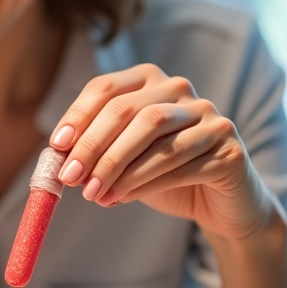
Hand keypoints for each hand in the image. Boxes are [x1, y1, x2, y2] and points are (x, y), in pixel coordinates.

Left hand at [49, 63, 274, 239]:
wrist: (220, 206)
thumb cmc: (162, 175)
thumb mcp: (122, 159)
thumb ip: (95, 151)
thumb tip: (59, 156)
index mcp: (149, 81)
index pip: (106, 88)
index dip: (78, 115)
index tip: (57, 145)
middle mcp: (180, 90)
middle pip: (127, 110)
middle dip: (92, 146)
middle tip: (70, 177)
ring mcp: (209, 116)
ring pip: (154, 134)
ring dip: (116, 167)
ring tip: (94, 194)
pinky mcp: (229, 147)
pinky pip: (180, 163)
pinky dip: (144, 182)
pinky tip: (122, 198)